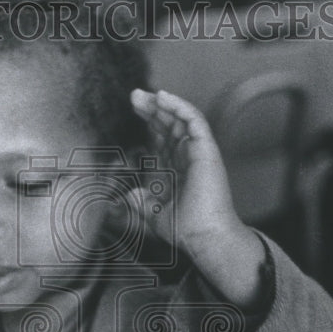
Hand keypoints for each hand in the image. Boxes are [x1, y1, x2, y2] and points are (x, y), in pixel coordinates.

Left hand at [129, 88, 240, 252]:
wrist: (203, 237)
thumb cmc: (184, 230)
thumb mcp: (152, 214)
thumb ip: (139, 202)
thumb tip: (126, 196)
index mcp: (176, 169)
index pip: (162, 137)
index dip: (149, 121)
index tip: (134, 108)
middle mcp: (187, 157)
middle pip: (170, 124)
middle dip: (152, 108)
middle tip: (134, 95)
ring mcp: (198, 152)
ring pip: (181, 118)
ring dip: (163, 104)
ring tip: (144, 95)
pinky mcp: (206, 150)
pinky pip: (194, 120)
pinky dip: (179, 106)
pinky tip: (163, 97)